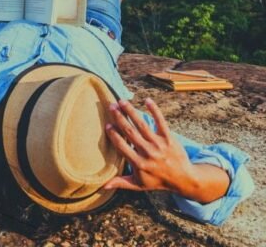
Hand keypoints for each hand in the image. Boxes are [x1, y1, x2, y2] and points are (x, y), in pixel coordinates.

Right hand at [103, 98, 228, 202]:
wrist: (184, 179)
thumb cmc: (158, 181)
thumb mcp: (139, 185)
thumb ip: (121, 183)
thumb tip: (103, 186)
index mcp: (139, 164)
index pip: (122, 147)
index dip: (114, 135)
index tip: (107, 125)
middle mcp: (148, 153)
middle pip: (131, 132)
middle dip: (120, 118)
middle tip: (111, 106)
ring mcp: (159, 144)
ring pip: (142, 125)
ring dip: (131, 112)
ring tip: (122, 101)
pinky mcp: (169, 138)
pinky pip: (161, 122)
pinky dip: (155, 111)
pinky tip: (147, 100)